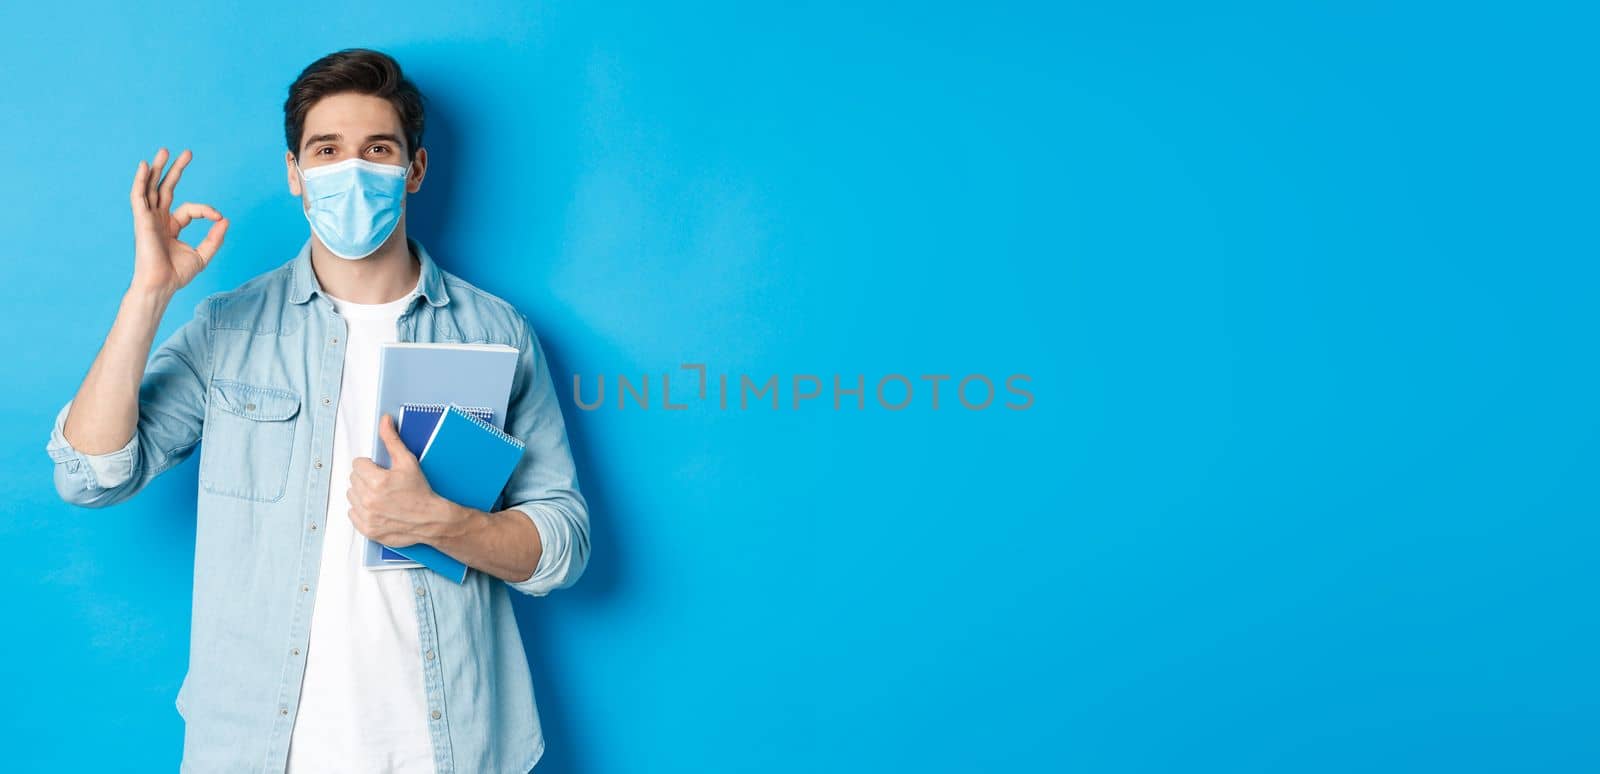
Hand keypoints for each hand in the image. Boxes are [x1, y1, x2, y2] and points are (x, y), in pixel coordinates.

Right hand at [129, 147, 228, 295]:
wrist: (162, 285)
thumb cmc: (177, 274)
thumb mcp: (203, 255)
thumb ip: (215, 237)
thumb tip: (225, 219)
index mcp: (172, 226)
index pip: (190, 209)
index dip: (206, 210)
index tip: (218, 217)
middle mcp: (158, 219)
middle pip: (166, 188)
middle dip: (176, 170)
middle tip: (187, 152)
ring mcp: (148, 218)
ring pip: (151, 187)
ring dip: (158, 168)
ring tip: (165, 150)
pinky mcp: (141, 220)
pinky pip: (138, 196)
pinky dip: (140, 180)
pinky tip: (144, 166)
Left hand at [349, 413, 464, 545]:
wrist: (431, 520)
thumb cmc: (421, 492)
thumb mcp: (408, 462)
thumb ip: (392, 439)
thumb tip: (384, 420)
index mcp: (377, 481)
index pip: (357, 464)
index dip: (370, 466)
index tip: (380, 471)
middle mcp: (370, 500)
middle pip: (353, 479)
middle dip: (366, 478)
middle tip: (383, 483)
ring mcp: (367, 516)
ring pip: (351, 496)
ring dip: (362, 493)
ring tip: (380, 495)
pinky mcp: (367, 529)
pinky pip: (352, 513)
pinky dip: (361, 510)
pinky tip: (377, 507)